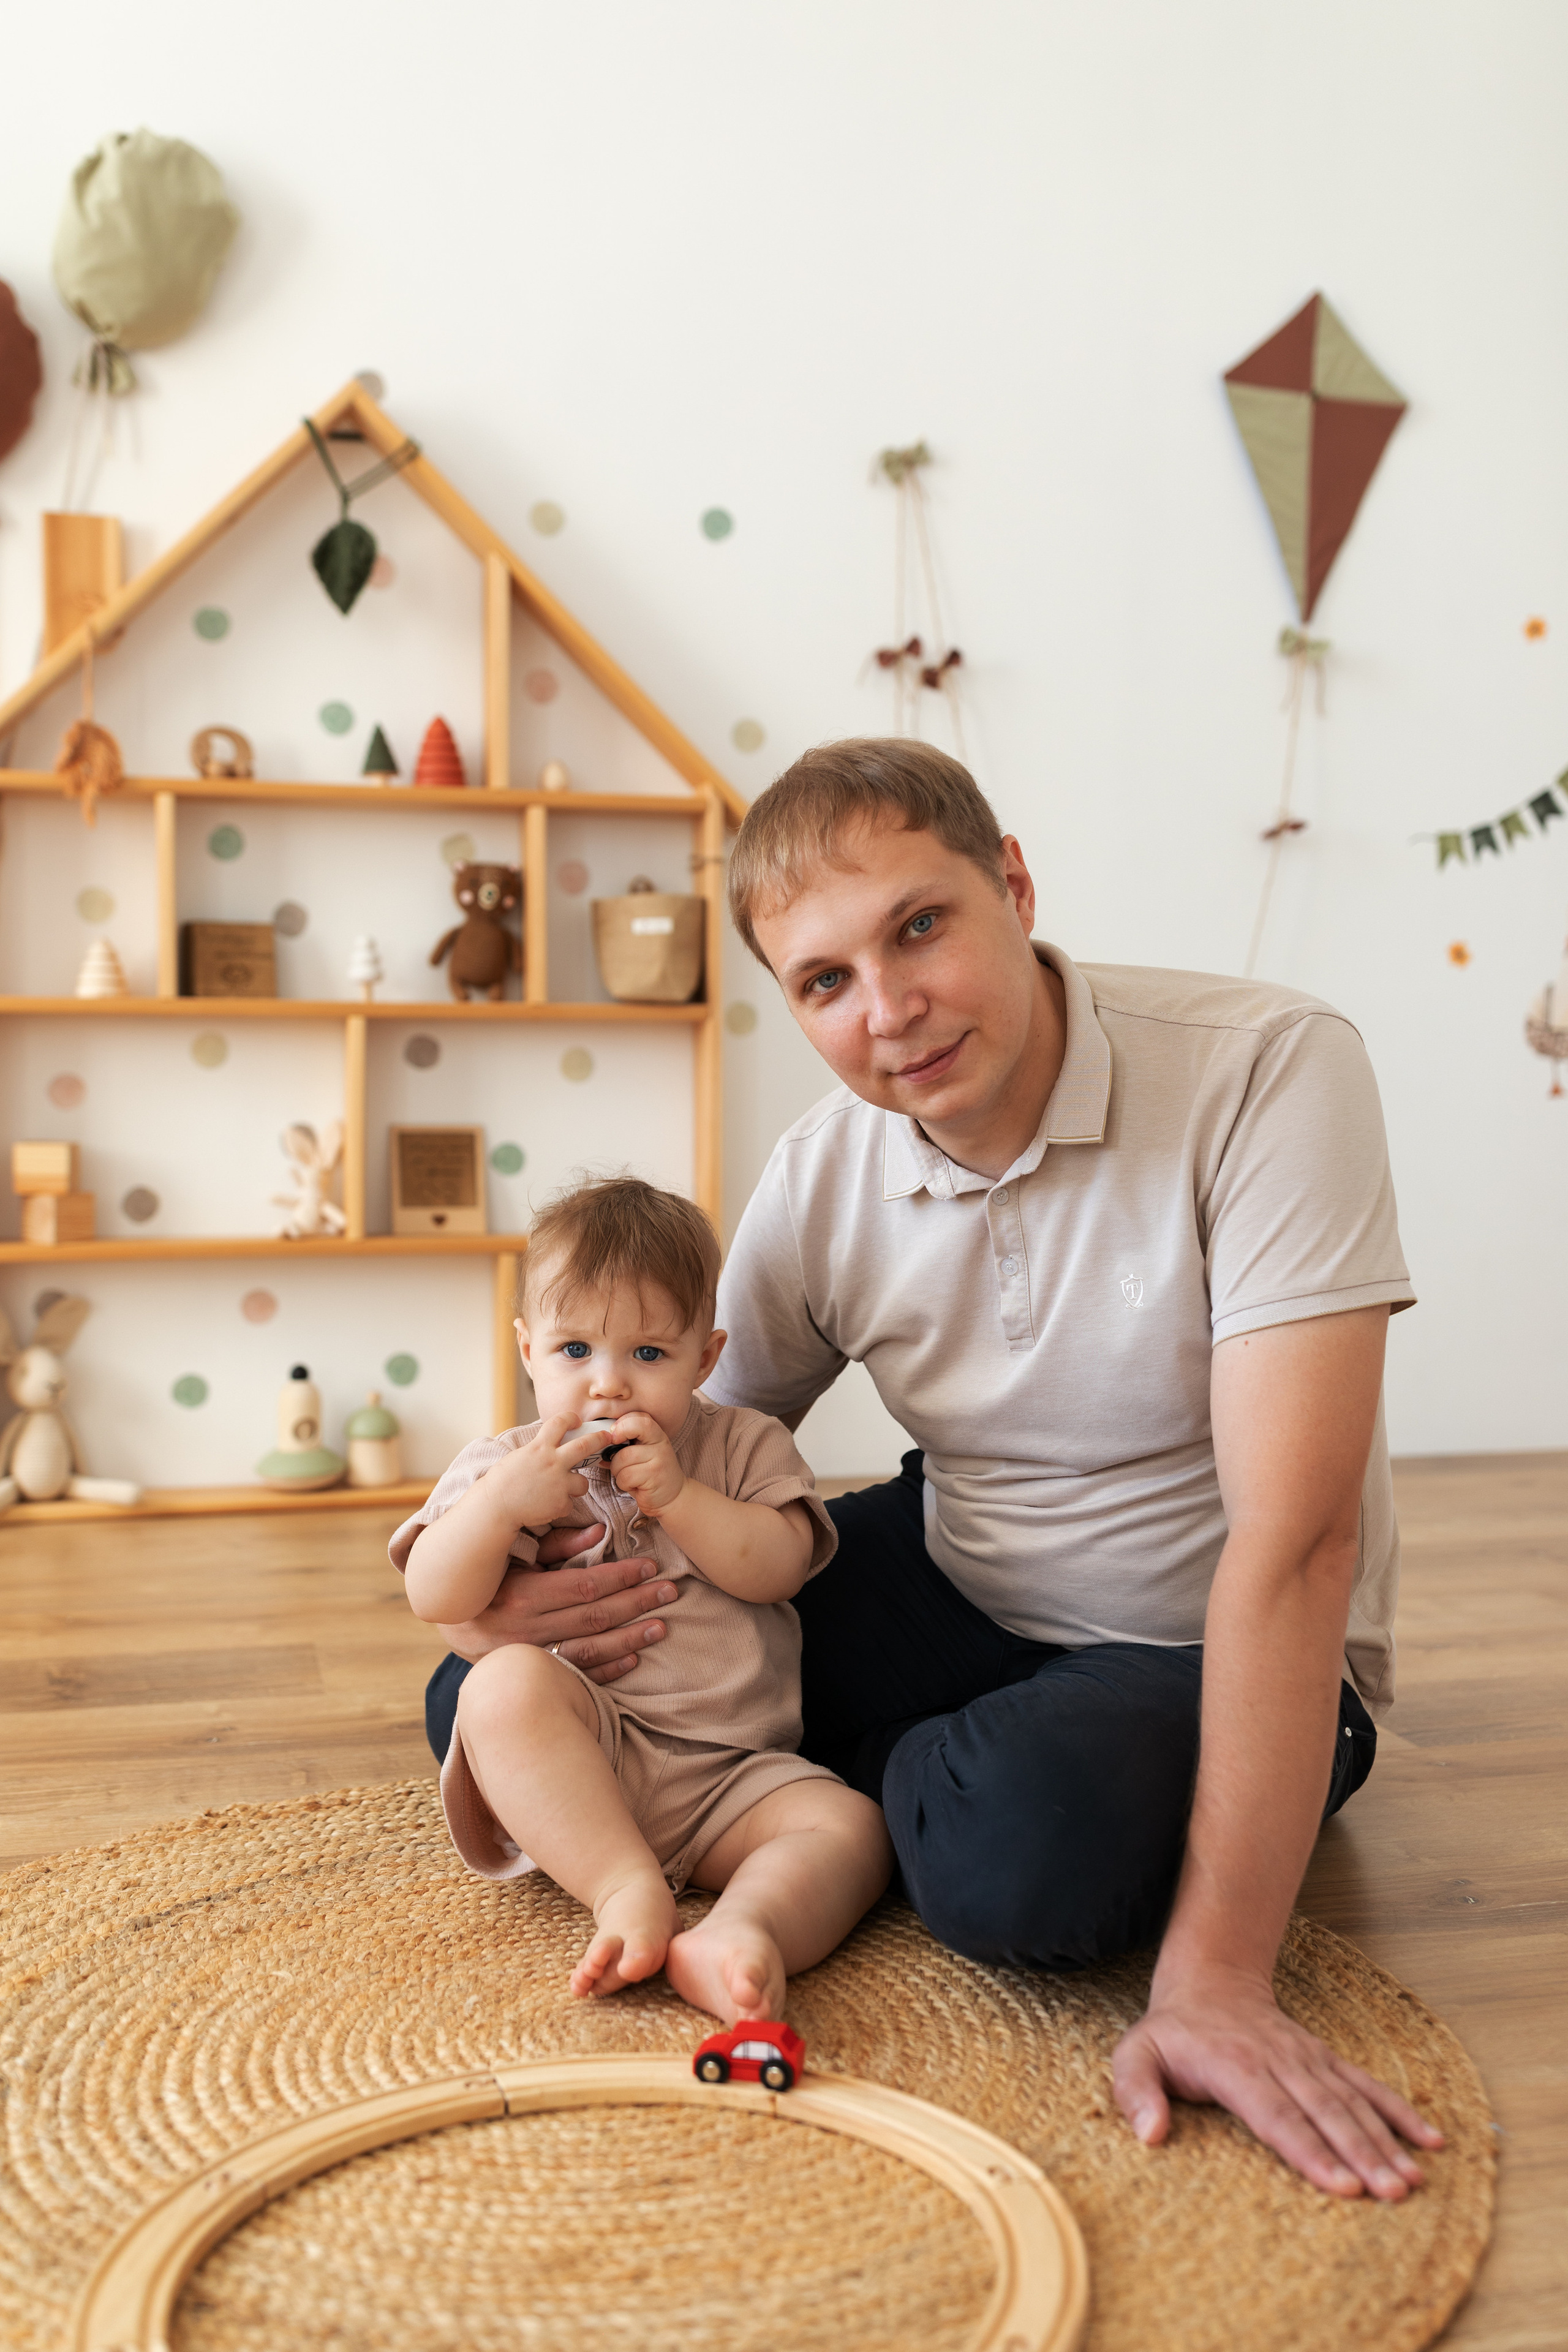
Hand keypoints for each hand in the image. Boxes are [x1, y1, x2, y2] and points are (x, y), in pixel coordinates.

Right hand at [441, 1523, 678, 1682]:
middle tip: (670, 1591)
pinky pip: (578, 1676)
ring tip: (662, 1626)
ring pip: (591, 1650)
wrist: (454, 1625)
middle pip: (594, 1617)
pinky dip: (608, 1669)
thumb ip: (557, 1547)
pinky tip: (634, 1658)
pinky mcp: (535, 1676)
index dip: (621, 1577)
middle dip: (637, 1603)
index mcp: (523, 1595)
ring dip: (630, 1639)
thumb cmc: (489, 1582)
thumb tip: (599, 1533)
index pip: (584, 1585)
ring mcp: (532, 1658)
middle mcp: (528, 1629)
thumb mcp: (516, 1559)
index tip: (650, 1567)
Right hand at [490, 1413, 605, 1529]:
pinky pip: (569, 1504)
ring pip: (583, 1483)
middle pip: (585, 1445)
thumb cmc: (503, 1481)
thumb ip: (538, 1450)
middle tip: (607, 1437)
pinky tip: (545, 1506)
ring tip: (561, 1490)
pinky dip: (560, 1506)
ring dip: (576, 1486)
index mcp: (539, 1447)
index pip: (560, 1423)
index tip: (576, 1419)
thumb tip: (549, 1445)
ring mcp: (559, 1483)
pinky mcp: (560, 1503)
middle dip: (599, 1439)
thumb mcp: (520, 1456)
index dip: (571, 1418)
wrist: (497, 1506)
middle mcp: (553, 1462)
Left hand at [602, 1412, 685, 1516]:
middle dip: (615, 1455)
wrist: (673, 1496)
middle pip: (627, 1438)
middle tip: (619, 1463)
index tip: (615, 1436)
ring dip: (618, 1472)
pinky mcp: (655, 1477)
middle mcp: (660, 1444)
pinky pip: (625, 1477)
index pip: (640, 1418)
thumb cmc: (650, 1474)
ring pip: (622, 1460)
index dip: (623, 1425)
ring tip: (631, 1477)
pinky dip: (624, 1484)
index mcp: (656, 1434)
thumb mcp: (642, 1452)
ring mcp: (659, 1460)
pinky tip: (636, 1486)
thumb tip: (599, 1443)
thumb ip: (626, 1443)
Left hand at [1112, 1962, 1443, 2199]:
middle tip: (1392, 2193)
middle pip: (1324, 2114)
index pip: (1276, 2115)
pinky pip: (1367, 2086)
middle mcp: (1279, 2061)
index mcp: (1234, 2066)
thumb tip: (1150, 2135)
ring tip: (1413, 2180)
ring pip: (1352, 2102)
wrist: (1210, 1980)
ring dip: (1385, 2142)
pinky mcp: (1325, 2060)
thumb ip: (1135, 2092)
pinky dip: (1400, 2112)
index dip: (1310, 2151)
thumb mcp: (1135, 2053)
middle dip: (1361, 2155)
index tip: (1342, 2186)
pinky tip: (1430, 2140)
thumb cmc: (1172, 2032)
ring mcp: (1308, 2059)